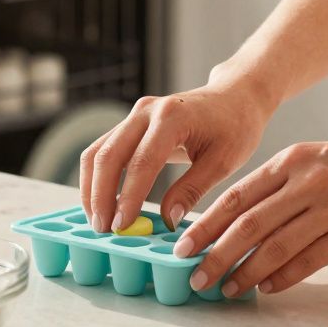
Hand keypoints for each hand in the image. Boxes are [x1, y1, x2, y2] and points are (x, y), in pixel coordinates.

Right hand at [79, 72, 273, 233]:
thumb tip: (166, 222)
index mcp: (172, 117)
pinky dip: (98, 178)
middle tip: (103, 230)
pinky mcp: (130, 124)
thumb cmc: (235, 126)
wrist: (235, 97)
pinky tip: (102, 202)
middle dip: (99, 196)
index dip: (128, 197)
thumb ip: (192, 190)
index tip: (121, 227)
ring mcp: (134, 115)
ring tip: (99, 221)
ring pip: (98, 152)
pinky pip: (104, 150)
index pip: (141, 162)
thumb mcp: (223, 162)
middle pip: (108, 155)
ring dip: (92, 188)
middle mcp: (146, 111)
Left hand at [173, 129, 327, 297]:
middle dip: (213, 253)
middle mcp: (307, 181)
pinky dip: (283, 277)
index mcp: (294, 160)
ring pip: (273, 246)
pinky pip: (309, 260)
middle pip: (245, 224)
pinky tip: (266, 288)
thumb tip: (247, 218)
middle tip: (192, 275)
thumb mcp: (323, 157)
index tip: (182, 245)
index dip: (205, 224)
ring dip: (243, 272)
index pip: (236, 196)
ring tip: (223, 288)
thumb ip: (286, 182)